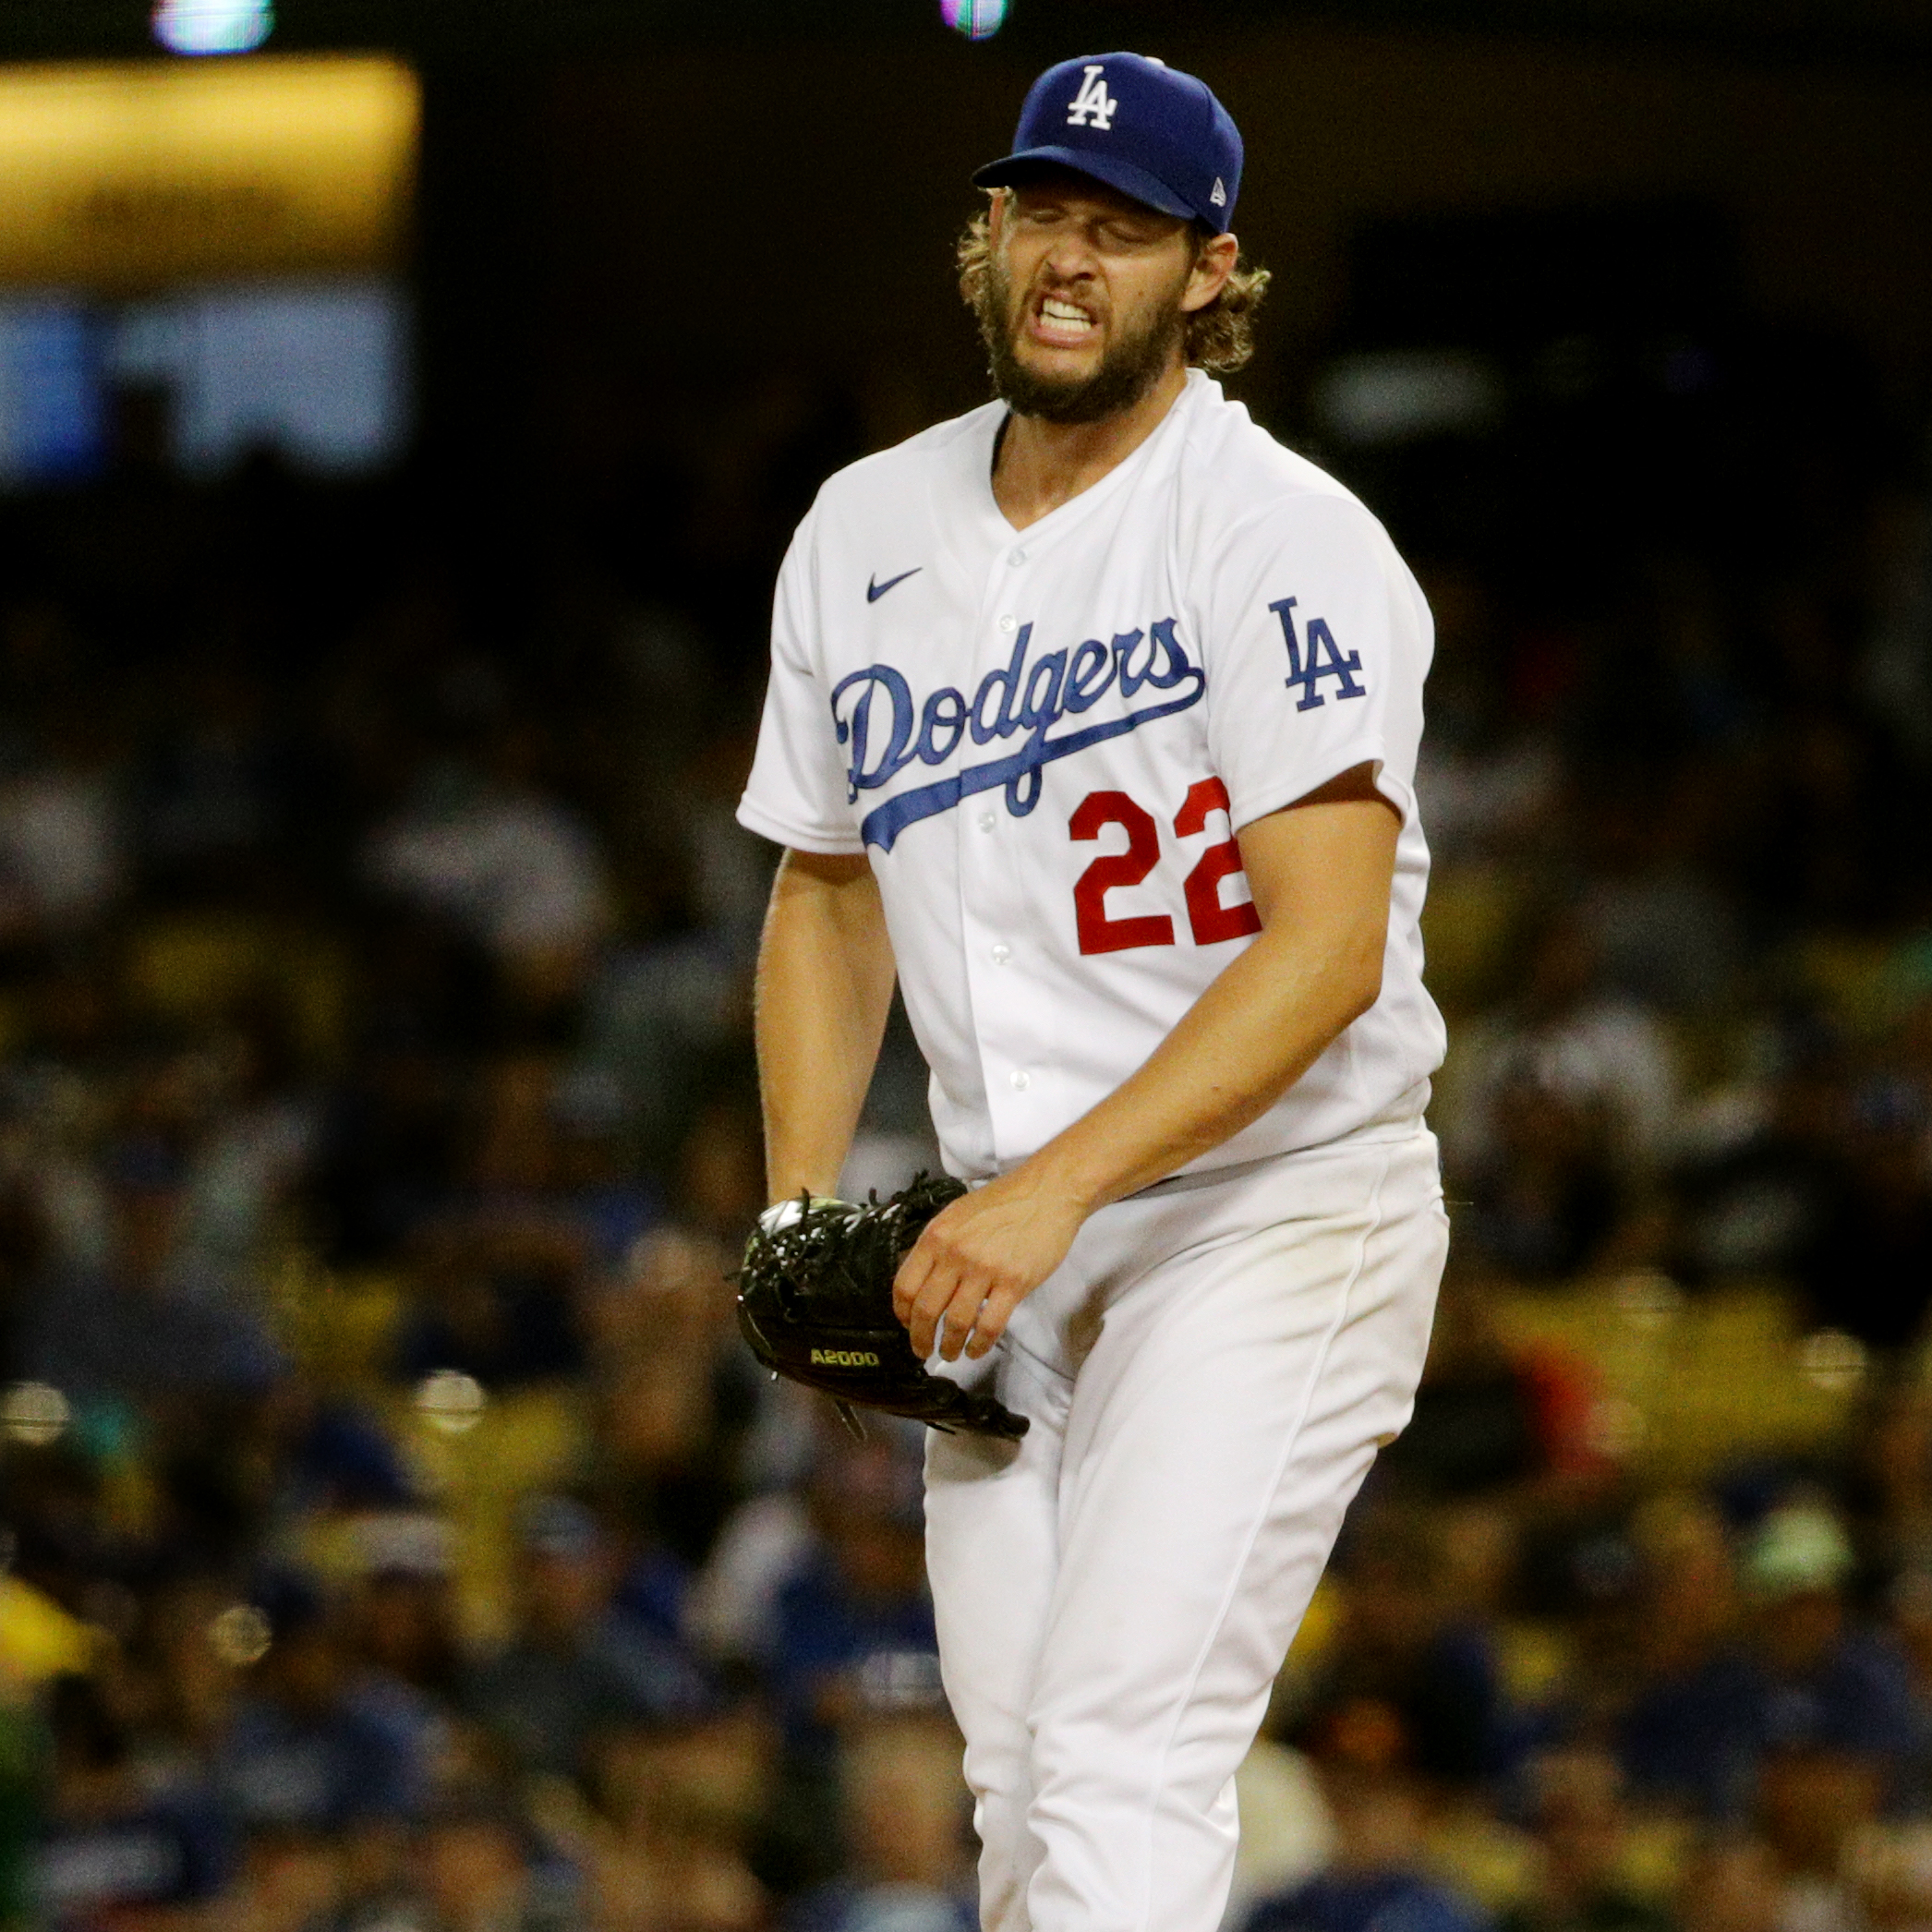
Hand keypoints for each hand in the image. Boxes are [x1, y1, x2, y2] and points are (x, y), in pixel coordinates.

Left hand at [893, 1165, 1089, 1361]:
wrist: (1047, 1193)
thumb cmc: (1003, 1203)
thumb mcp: (957, 1214)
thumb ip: (937, 1245)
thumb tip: (921, 1280)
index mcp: (937, 1236)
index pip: (905, 1285)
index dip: (902, 1313)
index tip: (907, 1325)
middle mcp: (955, 1254)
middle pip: (926, 1310)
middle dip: (920, 1338)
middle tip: (923, 1351)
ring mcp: (985, 1269)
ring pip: (956, 1322)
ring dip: (949, 1346)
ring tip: (950, 1354)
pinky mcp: (1014, 1283)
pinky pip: (989, 1325)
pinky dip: (979, 1345)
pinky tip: (976, 1350)